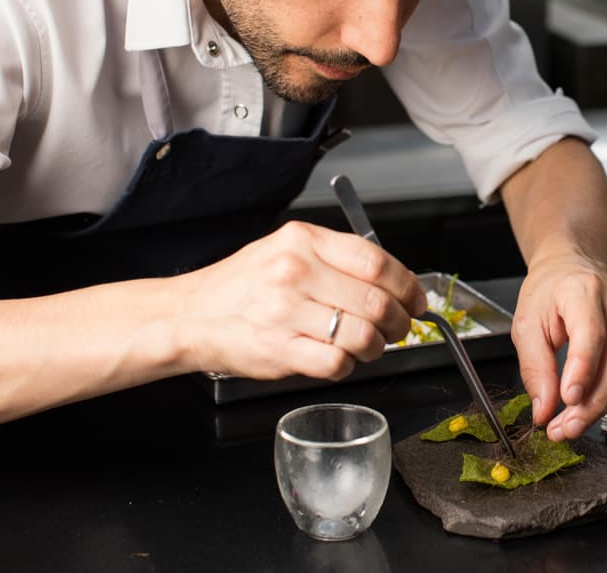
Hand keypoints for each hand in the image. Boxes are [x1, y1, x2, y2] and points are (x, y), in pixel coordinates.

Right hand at [175, 221, 425, 381]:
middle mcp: (295, 272)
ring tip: (368, 346)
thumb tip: (394, 280)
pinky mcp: (279, 350)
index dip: (408, 285)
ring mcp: (286, 312)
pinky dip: (348, 366)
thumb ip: (336, 258)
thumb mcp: (287, 250)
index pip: (376, 262)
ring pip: (363, 335)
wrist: (189, 315)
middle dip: (400, 322)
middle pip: (377, 301)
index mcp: (303, 241)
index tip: (416, 299)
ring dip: (377, 348)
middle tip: (400, 329)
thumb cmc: (243, 286)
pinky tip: (339, 359)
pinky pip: (337, 363)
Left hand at [510, 252, 606, 441]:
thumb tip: (544, 410)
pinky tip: (584, 413)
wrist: (570, 271)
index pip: (592, 333)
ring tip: (568, 427)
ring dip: (598, 407)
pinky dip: (606, 400)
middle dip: (592, 401)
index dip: (583, 369)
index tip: (568, 399)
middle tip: (566, 427)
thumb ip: (535, 368)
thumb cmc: (548, 293)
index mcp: (584, 291)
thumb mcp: (527, 325)